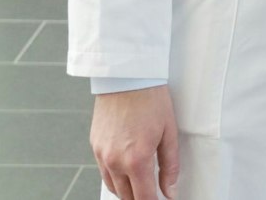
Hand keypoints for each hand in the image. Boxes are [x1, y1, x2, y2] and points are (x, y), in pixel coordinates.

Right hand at [91, 85, 179, 199]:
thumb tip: (170, 191)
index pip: (144, 198)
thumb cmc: (151, 101)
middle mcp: (115, 161)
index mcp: (136, 160)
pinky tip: (127, 169)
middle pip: (127, 197)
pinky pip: (104, 171)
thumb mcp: (169, 133)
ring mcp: (101, 154)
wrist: (126, 77)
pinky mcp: (94, 145)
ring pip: (113, 187)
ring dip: (127, 190)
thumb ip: (170, 166)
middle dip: (141, 198)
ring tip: (141, 183)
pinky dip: (115, 176)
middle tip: (153, 191)